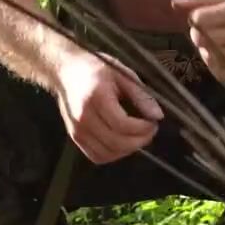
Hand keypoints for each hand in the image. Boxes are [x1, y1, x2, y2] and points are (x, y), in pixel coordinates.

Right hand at [50, 49, 163, 164]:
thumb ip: (140, 95)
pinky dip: (113, 154)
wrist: (66, 70)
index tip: (153, 123)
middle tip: (150, 131)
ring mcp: (77, 129)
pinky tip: (122, 142)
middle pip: (116, 142)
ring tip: (137, 137)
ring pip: (107, 153)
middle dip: (139, 141)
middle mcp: (84, 116)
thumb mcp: (122, 74)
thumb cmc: (96, 68)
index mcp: (96, 97)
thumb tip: (157, 116)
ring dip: (127, 150)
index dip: (143, 128)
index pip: (122, 124)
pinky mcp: (74, 137)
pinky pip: (97, 156)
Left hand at [171, 0, 224, 81]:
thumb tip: (174, 3)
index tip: (202, 19)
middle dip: (199, 37)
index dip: (196, 20)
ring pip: (211, 57)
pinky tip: (221, 57)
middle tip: (207, 34)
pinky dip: (216, 67)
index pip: (200, 19)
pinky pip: (222, 74)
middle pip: (203, 39)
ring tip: (215, 45)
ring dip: (207, 52)